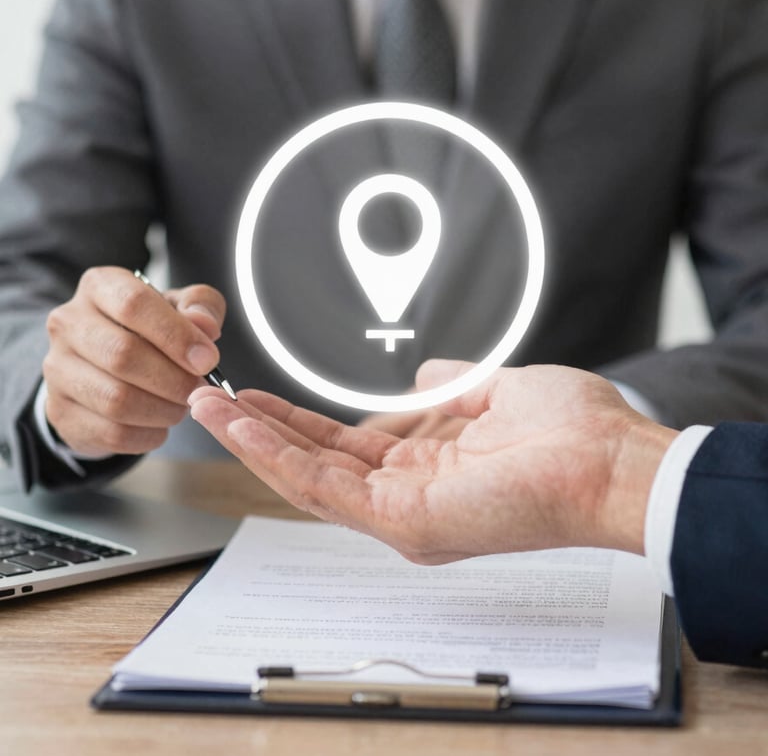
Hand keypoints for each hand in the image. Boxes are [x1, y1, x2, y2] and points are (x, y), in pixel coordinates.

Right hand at [43, 266, 225, 456]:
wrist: (108, 367)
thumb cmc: (151, 330)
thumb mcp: (181, 307)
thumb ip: (201, 307)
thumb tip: (205, 327)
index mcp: (100, 286)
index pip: (134, 304)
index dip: (177, 335)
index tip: (208, 360)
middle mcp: (68, 323)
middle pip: (122, 354)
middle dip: (173, 378)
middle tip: (199, 388)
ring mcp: (57, 369)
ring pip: (116, 399)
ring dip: (163, 409)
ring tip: (181, 405)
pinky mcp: (60, 411)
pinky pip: (111, 432)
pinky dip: (148, 434)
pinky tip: (160, 423)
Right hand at [189, 361, 677, 563]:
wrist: (614, 461)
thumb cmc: (572, 431)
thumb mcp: (499, 392)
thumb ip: (453, 389)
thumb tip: (427, 374)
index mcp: (430, 470)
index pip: (347, 448)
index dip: (300, 422)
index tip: (262, 395)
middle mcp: (409, 497)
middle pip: (317, 464)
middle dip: (262, 430)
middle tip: (213, 399)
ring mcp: (403, 514)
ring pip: (309, 478)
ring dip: (256, 441)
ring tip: (211, 408)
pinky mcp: (404, 519)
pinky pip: (326, 487)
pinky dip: (280, 457)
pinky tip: (247, 427)